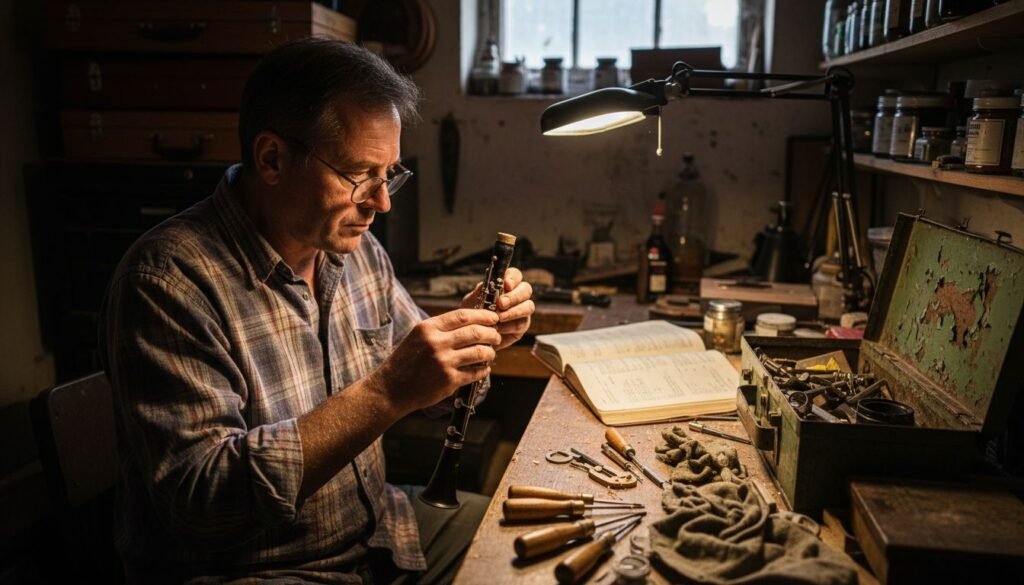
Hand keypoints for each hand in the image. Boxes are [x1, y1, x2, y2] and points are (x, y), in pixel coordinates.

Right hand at [369, 309, 502, 414]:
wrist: (391, 388)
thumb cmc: (406, 361)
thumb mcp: (418, 336)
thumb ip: (441, 328)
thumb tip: (471, 321)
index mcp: (428, 328)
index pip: (463, 315)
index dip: (483, 315)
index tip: (494, 318)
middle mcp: (436, 343)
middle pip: (476, 332)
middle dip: (492, 334)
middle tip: (496, 336)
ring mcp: (444, 362)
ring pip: (479, 352)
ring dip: (490, 352)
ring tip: (491, 353)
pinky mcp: (449, 380)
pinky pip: (475, 372)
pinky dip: (483, 369)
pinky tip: (484, 369)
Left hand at [460, 267, 533, 350]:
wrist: (472, 333)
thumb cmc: (473, 313)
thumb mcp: (472, 301)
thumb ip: (480, 292)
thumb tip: (486, 284)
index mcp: (506, 284)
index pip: (515, 275)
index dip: (513, 278)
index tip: (506, 284)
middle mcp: (517, 295)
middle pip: (526, 289)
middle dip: (514, 296)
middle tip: (501, 303)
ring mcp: (522, 310)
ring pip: (529, 306)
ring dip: (514, 312)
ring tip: (499, 317)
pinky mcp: (522, 325)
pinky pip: (522, 323)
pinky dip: (510, 326)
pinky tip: (498, 328)